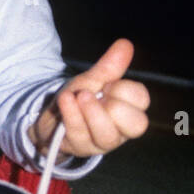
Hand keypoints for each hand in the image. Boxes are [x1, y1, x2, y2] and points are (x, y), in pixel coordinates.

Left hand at [33, 38, 148, 159]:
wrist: (52, 119)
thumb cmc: (79, 100)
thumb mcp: (93, 80)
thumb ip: (110, 66)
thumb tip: (125, 44)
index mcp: (129, 112)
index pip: (141, 100)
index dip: (125, 89)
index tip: (107, 84)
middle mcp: (120, 131)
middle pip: (136, 124)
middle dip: (117, 106)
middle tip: (98, 95)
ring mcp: (100, 143)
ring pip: (107, 135)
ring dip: (93, 112)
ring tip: (80, 96)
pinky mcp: (79, 149)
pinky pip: (79, 134)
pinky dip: (72, 114)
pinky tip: (66, 100)